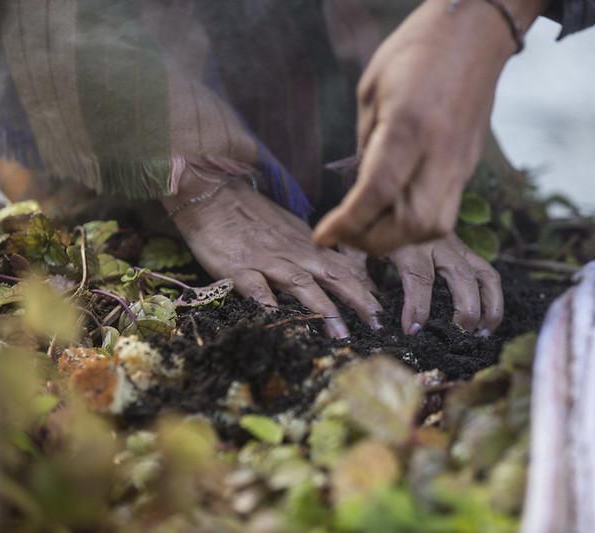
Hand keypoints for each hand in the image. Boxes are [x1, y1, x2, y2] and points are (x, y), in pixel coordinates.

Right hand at [163, 179, 382, 338]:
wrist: (213, 194)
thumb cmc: (251, 215)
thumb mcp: (289, 230)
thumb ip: (311, 253)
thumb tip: (338, 271)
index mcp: (306, 245)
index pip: (343, 267)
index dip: (365, 288)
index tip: (382, 311)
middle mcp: (293, 254)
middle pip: (333, 275)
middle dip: (358, 300)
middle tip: (377, 323)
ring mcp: (267, 261)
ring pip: (302, 285)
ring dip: (323, 309)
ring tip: (341, 334)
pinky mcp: (239, 268)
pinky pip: (256, 288)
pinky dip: (269, 305)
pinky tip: (279, 322)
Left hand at [314, 0, 522, 254]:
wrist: (475, 33)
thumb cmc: (416, 51)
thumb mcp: (372, 89)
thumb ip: (366, 144)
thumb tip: (360, 189)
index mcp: (409, 126)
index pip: (378, 192)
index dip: (347, 223)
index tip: (323, 237)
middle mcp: (440, 152)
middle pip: (411, 223)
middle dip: (371, 241)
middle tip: (343, 234)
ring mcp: (460, 164)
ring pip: (433, 228)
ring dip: (395, 239)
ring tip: (366, 228)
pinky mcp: (468, 168)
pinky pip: (444, 214)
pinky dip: (414, 226)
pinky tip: (392, 214)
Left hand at [345, 234, 502, 335]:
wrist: (388, 194)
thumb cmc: (368, 229)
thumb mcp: (355, 247)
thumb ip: (357, 274)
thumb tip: (367, 311)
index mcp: (407, 243)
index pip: (418, 277)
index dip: (418, 306)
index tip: (412, 330)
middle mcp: (436, 243)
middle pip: (461, 275)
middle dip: (465, 309)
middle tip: (459, 335)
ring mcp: (455, 246)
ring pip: (483, 274)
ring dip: (488, 305)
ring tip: (482, 333)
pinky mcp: (464, 250)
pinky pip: (487, 272)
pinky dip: (493, 297)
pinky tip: (487, 322)